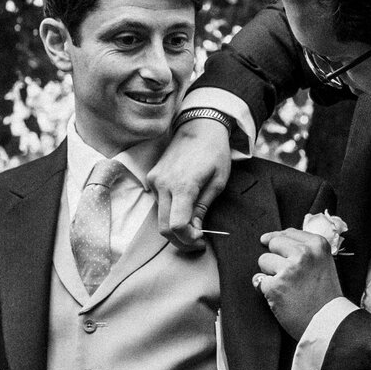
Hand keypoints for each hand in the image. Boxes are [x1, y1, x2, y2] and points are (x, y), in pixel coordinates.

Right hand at [150, 115, 234, 250]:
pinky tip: (185, 211)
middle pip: (164, 227)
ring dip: (175, 228)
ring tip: (194, 227)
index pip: (177, 226)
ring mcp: (155, 180)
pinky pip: (159, 204)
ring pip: (160, 217)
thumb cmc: (214, 153)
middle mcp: (163, 184)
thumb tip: (195, 231)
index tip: (201, 240)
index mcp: (183, 186)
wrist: (198, 127)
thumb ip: (203, 209)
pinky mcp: (152, 177)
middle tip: (197, 242)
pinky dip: (170, 213)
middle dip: (181, 241)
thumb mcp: (218, 183)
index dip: (188, 239)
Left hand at [256, 228, 342, 338]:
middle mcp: (304, 254)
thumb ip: (305, 248)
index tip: (272, 244)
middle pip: (274, 243)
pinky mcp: (275, 286)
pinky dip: (264, 289)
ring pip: (263, 260)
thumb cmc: (326, 295)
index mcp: (318, 245)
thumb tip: (273, 237)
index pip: (289, 233)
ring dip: (269, 273)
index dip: (279, 240)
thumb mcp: (324, 263)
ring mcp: (289, 269)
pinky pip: (258, 280)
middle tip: (286, 274)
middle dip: (275, 257)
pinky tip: (279, 296)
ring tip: (286, 286)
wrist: (328, 323)